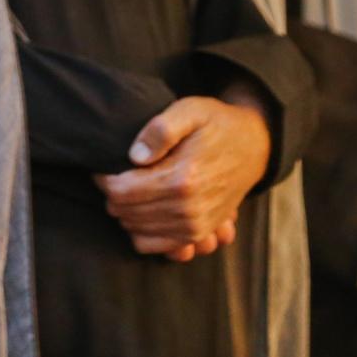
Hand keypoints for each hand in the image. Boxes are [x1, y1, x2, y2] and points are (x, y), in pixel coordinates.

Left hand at [93, 89, 270, 259]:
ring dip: (126, 211)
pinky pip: (153, 245)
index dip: (104, 178)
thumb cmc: (217, 124)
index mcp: (182, 179)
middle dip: (113, 194)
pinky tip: (144, 208)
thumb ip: (160, 129)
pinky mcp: (198, 234)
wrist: (252, 147)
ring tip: (131, 188)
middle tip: (117, 174)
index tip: (104, 166)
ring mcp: (194, 227)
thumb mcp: (190, 111)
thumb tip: (135, 156)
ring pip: (135, 230)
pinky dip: (141, 230)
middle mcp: (188, 210)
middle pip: (125, 212)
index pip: (121, 191)